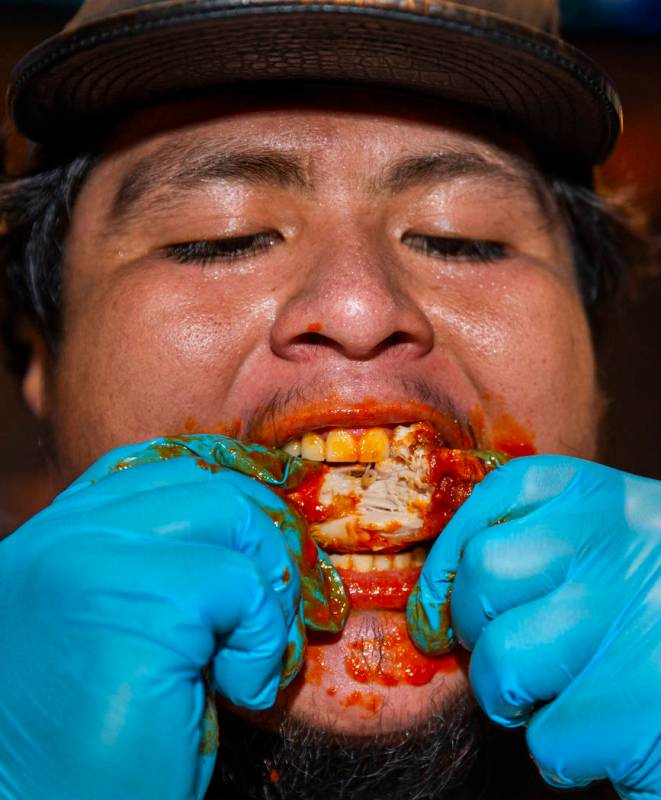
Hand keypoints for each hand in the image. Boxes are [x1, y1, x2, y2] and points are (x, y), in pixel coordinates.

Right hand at [0, 435, 346, 799]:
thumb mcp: (120, 628)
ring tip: (251, 657)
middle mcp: (61, 536)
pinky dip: (266, 640)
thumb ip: (156, 564)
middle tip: (274, 608)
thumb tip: (251, 523)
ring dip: (267, 590)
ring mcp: (91, 560)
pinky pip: (244, 585)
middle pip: (202, 480)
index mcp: (54, 539)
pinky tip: (240, 690)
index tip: (265, 541)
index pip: (157, 468)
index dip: (227, 491)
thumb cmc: (91, 743)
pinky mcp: (139, 603)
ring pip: (231, 513)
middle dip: (262, 539)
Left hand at [406, 456, 660, 798]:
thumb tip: (446, 591)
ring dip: (513, 698)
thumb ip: (553, 543)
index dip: (453, 552)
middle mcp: (621, 547)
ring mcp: (631, 624)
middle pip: (483, 576)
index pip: (500, 498)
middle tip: (504, 655)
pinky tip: (611, 733)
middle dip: (473, 629)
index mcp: (613, 499)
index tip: (440, 599)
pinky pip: (548, 738)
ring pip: (503, 663)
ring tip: (560, 697)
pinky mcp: (637, 713)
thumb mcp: (627, 545)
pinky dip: (566, 750)